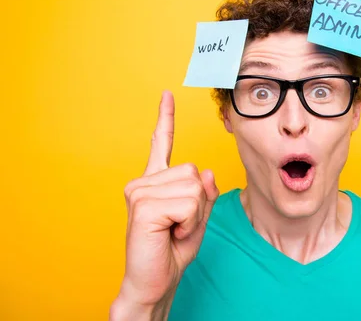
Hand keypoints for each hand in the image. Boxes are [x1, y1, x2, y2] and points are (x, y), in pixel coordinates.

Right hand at [111, 90, 218, 319]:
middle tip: (179, 225)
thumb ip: (204, 193)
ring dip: (194, 215)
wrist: (155, 281)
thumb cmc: (173, 249)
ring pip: (194, 187)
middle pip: (194, 172)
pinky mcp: (143, 204)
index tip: (167, 94)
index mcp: (156, 181)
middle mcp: (144, 181)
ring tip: (173, 230)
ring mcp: (140, 190)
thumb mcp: (199, 218)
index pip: (161, 144)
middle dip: (199, 203)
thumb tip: (205, 171)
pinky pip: (188, 202)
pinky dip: (189, 223)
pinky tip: (169, 233)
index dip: (165, 118)